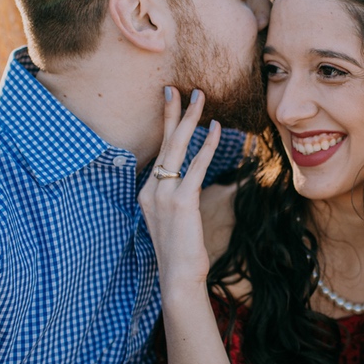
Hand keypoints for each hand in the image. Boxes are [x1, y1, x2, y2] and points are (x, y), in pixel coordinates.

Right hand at [138, 87, 221, 289]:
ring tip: (201, 98)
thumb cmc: (181, 251)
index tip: (171, 101)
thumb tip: (191, 182)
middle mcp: (151, 189)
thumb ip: (178, 197)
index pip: (159, 151)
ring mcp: (163, 194)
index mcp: (147, 192)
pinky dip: (207, 145)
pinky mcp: (181, 201)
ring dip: (190, 119)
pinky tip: (217, 129)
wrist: (177, 276)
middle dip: (173, 112)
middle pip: (164, 142)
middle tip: (181, 88)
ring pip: (177, 147)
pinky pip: (196, 165)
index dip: (166, 125)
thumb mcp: (174, 220)